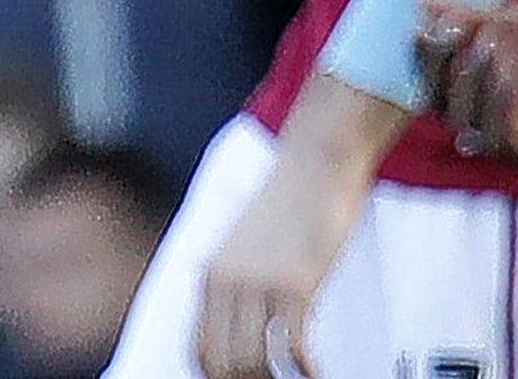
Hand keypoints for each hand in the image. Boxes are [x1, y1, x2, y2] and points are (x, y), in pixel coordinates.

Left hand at [196, 88, 385, 378]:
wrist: (314, 162)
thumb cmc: (289, 203)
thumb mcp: (246, 244)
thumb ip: (238, 282)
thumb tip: (245, 327)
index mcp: (210, 274)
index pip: (200, 350)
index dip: (219, 378)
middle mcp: (227, 281)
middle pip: (223, 364)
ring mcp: (258, 282)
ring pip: (252, 362)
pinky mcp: (295, 282)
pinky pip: (291, 348)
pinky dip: (306, 373)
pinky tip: (317, 375)